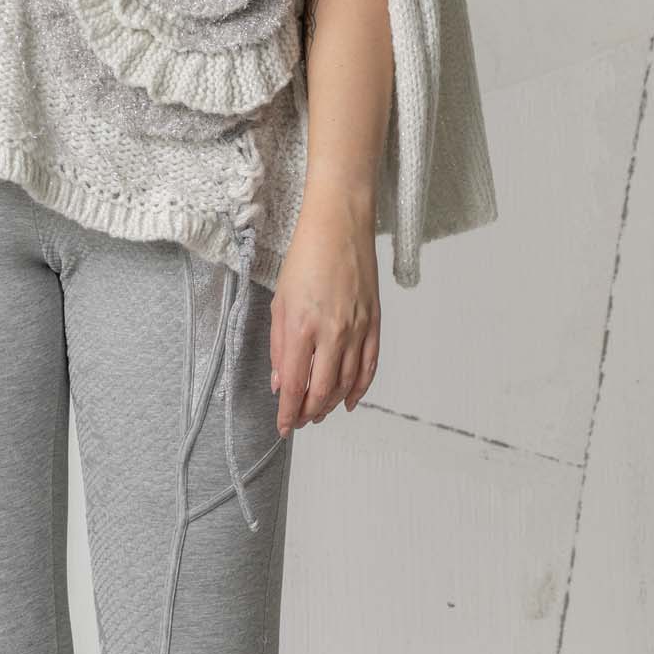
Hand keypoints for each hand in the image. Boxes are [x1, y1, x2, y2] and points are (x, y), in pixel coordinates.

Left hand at [270, 186, 380, 432]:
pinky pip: (369, 366)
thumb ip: (279, 347)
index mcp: (301, 328)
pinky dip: (360, 388)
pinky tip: (349, 400)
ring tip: (319, 413)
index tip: (282, 427)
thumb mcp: (279, 303)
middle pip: (322, 391)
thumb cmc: (305, 258)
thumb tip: (280, 383)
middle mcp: (332, 333)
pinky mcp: (374, 322)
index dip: (288, 413)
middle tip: (299, 421)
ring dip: (331, 404)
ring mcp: (357, 329)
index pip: (294, 385)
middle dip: (309, 413)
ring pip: (346, 383)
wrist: (340, 227)